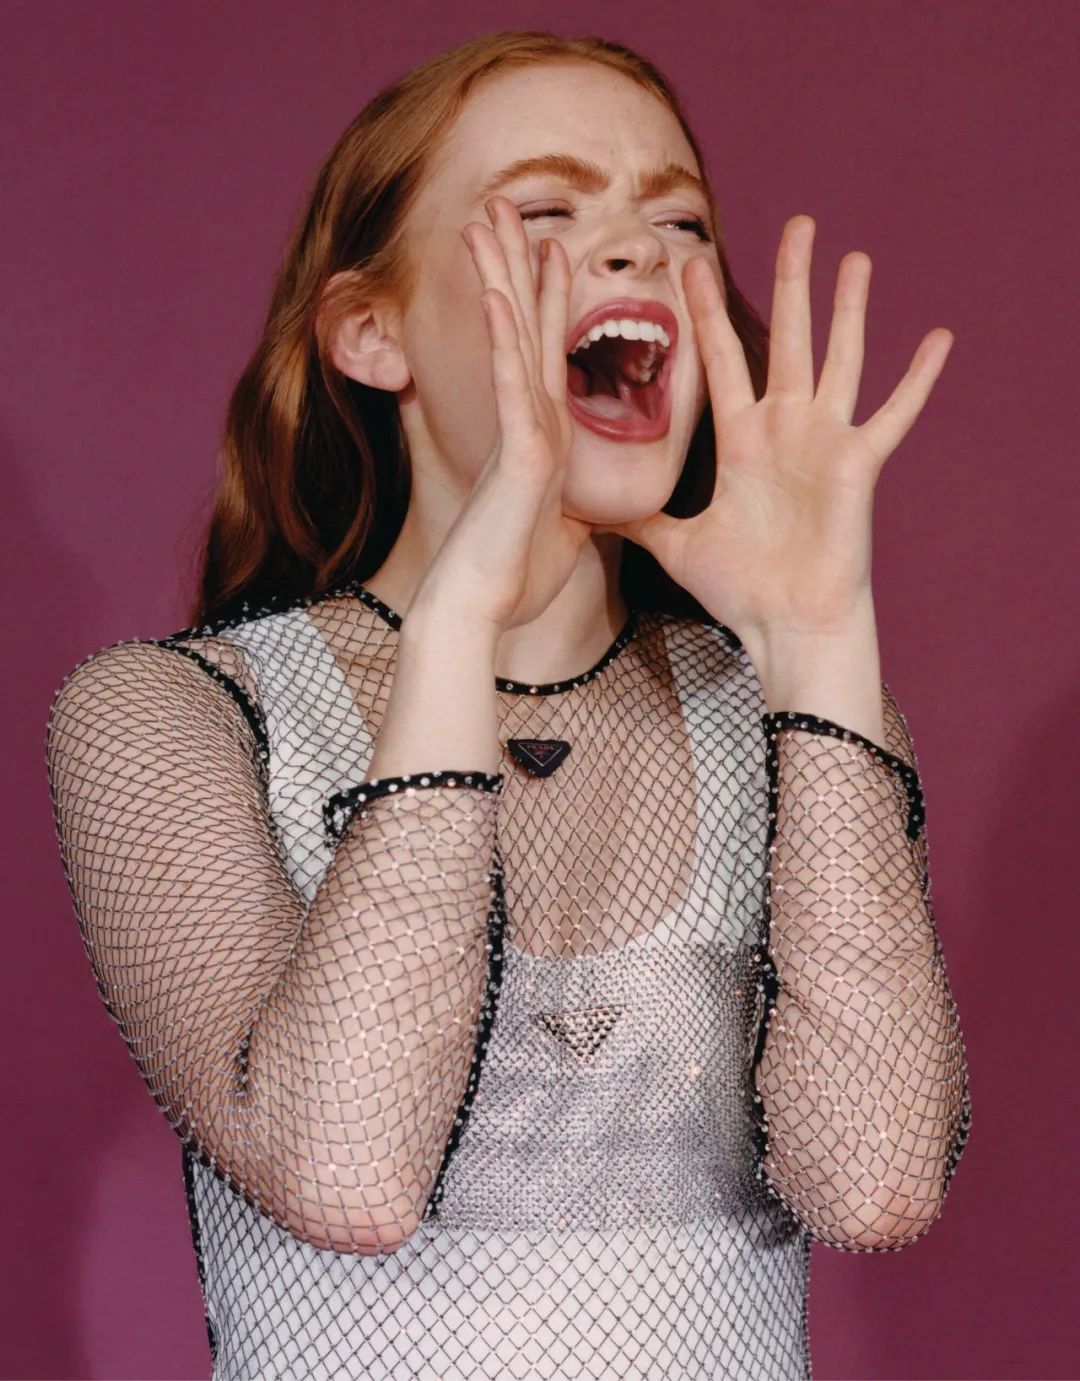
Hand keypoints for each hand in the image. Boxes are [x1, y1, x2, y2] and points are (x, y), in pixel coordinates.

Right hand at [415, 196, 592, 633]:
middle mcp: (531, 422)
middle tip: (506, 205)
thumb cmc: (513, 580)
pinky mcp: (518, 453)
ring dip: (503, 276)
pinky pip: (514, 384)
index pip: (549, 351)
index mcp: (546, 437)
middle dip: (517, 263)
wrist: (481, 611)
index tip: (550, 249)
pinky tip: (502, 293)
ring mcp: (522, 431)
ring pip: (515, 338)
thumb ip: (575, 511)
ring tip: (489, 216)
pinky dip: (509, 337)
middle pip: (527, 325)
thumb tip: (590, 514)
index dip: (547, 298)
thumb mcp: (564, 537)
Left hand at [594, 215, 954, 641]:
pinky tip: (939, 338)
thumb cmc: (740, 588)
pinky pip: (894, 415)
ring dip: (847, 309)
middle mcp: (786, 429)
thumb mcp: (676, 545)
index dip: (708, 313)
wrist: (785, 624)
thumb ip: (639, 520)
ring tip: (854, 257)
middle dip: (790, 280)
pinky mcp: (858, 464)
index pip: (722, 360)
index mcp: (744, 440)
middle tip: (796, 223)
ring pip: (838, 358)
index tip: (696, 263)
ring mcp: (825, 442)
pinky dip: (918, 380)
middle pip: (786, 338)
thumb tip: (591, 513)